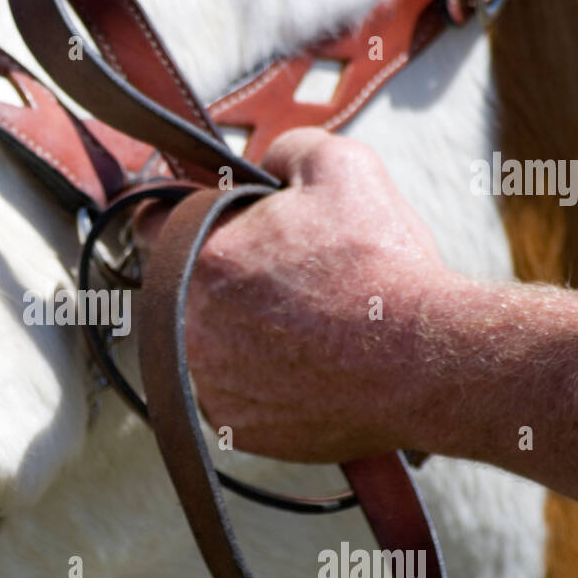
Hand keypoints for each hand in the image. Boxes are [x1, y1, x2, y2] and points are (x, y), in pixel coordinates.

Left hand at [135, 127, 462, 462]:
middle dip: (219, 276)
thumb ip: (285, 151)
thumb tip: (267, 163)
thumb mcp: (340, 166)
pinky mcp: (237, 426)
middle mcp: (188, 327)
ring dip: (237, 330)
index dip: (180, 213)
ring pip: (206, 344)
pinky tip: (305, 364)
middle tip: (277, 276)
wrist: (425, 362)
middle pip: (180, 288)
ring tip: (300, 323)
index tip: (204, 219)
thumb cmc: (381, 267)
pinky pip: (233, 393)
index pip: (152, 224)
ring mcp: (210, 383)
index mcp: (198, 258)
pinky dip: (260, 379)